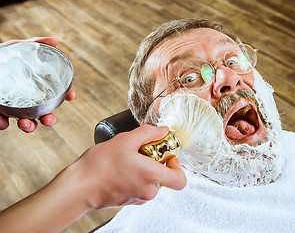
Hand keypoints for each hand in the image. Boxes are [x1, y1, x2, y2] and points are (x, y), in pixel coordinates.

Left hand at [0, 37, 75, 132]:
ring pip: (25, 122)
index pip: (53, 94)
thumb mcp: (16, 48)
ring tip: (25, 123)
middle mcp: (24, 98)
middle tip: (48, 119)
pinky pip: (1, 123)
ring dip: (29, 126)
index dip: (64, 96)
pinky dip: (3, 124)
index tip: (71, 96)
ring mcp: (11, 107)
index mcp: (33, 86)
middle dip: (49, 119)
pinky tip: (3, 121)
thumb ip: (34, 44)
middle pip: (42, 114)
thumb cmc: (2, 57)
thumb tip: (54, 41)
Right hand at [66, 124, 186, 208]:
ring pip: (152, 181)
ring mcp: (139, 198)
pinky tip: (122, 166)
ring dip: (145, 168)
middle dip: (157, 162)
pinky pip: (140, 186)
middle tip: (143, 150)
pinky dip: (136, 176)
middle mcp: (149, 191)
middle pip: (165, 177)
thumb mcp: (126, 140)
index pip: (181, 179)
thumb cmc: (99, 166)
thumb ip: (149, 133)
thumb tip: (163, 130)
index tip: (166, 154)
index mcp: (153, 177)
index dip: (177, 165)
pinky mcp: (129, 200)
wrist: (78, 188)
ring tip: (128, 156)